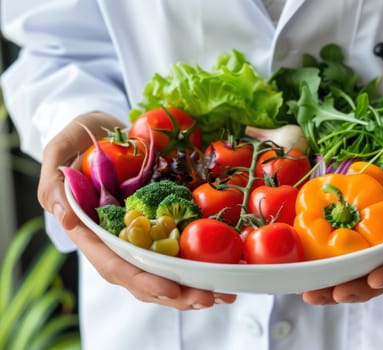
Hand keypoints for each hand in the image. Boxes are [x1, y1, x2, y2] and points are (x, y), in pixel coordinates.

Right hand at [37, 112, 235, 309]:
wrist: (101, 129)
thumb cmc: (78, 140)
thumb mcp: (59, 151)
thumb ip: (53, 184)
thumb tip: (65, 218)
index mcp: (91, 232)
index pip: (114, 265)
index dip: (142, 279)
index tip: (171, 288)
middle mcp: (115, 241)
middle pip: (143, 278)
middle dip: (175, 293)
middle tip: (209, 298)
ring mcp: (137, 235)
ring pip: (161, 272)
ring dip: (190, 288)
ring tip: (222, 295)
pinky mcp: (156, 225)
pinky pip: (175, 251)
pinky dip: (195, 266)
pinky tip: (220, 274)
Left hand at [302, 96, 382, 303]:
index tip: (374, 279)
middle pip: (382, 265)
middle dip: (357, 286)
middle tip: (329, 294)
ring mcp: (376, 217)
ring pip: (357, 257)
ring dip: (334, 277)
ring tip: (310, 291)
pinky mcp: (354, 204)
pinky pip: (338, 231)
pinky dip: (321, 249)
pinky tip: (303, 260)